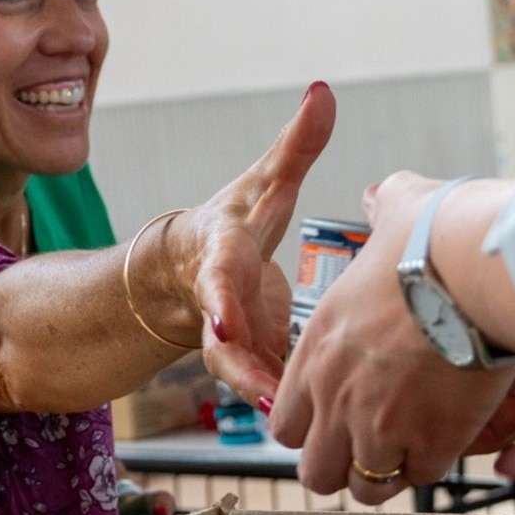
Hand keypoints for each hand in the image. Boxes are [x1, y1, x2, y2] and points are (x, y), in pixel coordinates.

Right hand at [180, 82, 335, 405]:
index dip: (218, 302)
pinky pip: (268, 389)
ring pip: (243, 377)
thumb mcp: (262, 183)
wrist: (189, 270)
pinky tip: (324, 423)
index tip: (223, 322)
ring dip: (267, 397)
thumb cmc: (233, 223)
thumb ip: (295, 145)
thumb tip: (323, 91)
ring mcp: (229, 342)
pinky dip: (290, 405)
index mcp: (221, 262)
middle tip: (269, 394)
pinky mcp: (249, 364)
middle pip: (224, 345)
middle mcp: (218, 307)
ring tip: (295, 420)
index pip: (216, 282)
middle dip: (241, 370)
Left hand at [269, 172, 514, 503]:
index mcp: (316, 348)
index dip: (315, 427)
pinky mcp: (425, 441)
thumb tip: (384, 195)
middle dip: (343, 464)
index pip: (286, 422)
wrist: (477, 268)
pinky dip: (433, 464)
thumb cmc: (437, 237)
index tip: (344, 419)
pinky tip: (450, 439)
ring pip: (364, 486)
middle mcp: (333, 393)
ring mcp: (376, 423)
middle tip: (376, 446)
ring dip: (387, 472)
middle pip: (315, 471)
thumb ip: (383, 208)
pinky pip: (419, 477)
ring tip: (413, 450)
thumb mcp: (396, 213)